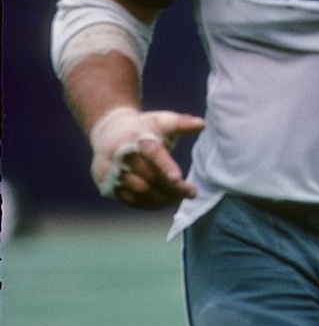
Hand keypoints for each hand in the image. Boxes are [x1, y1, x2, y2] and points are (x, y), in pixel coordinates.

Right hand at [89, 106, 204, 208]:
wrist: (108, 133)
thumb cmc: (143, 128)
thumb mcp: (161, 121)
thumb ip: (181, 123)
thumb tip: (202, 124)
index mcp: (136, 137)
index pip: (152, 153)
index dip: (165, 166)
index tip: (179, 179)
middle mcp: (121, 155)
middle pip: (149, 177)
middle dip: (172, 187)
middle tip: (191, 192)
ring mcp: (112, 172)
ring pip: (140, 192)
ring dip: (163, 198)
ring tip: (180, 197)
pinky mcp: (108, 186)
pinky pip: (132, 201)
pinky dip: (150, 204)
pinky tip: (164, 201)